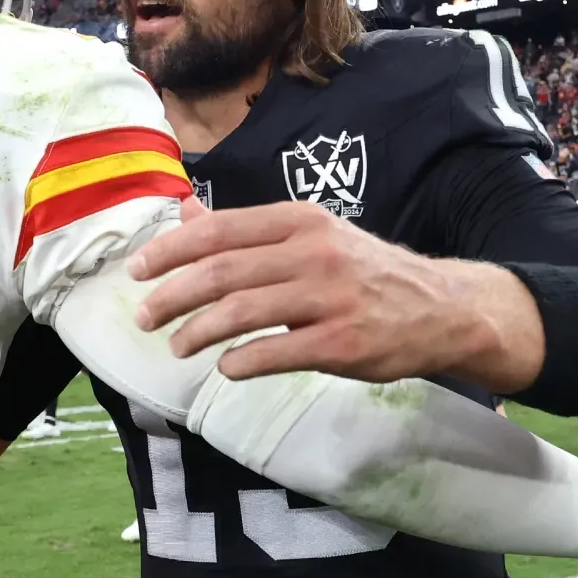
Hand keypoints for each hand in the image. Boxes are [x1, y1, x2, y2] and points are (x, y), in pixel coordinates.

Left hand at [128, 198, 498, 383]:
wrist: (440, 308)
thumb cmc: (363, 272)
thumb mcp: (310, 236)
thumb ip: (246, 230)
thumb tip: (184, 211)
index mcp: (299, 220)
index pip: (219, 230)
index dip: (170, 250)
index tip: (137, 270)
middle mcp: (312, 252)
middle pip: (221, 272)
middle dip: (171, 295)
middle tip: (144, 318)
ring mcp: (329, 298)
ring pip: (241, 312)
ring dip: (197, 332)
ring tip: (176, 346)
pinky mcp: (342, 343)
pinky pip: (275, 352)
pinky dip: (240, 361)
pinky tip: (225, 367)